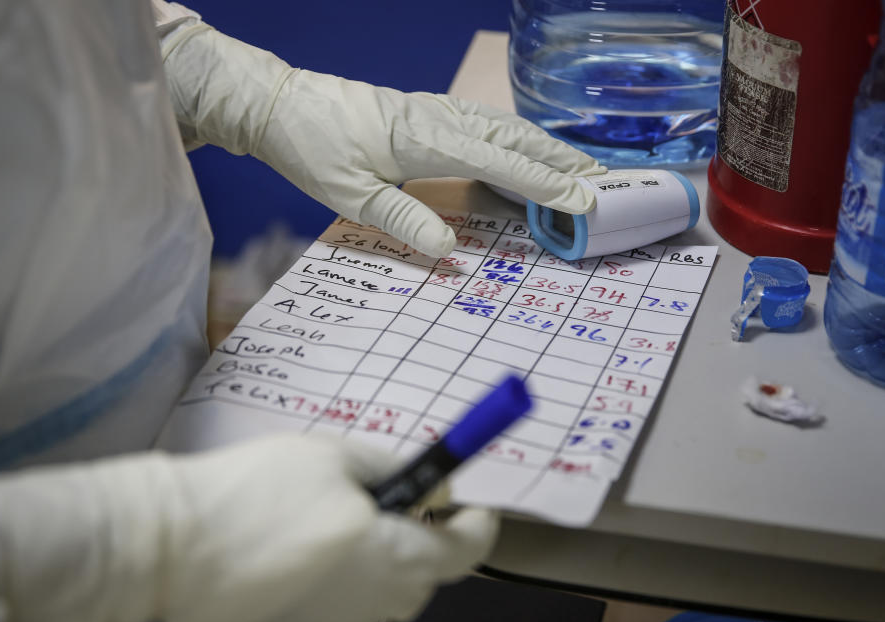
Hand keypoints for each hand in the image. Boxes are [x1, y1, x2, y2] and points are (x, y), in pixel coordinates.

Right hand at [0, 434, 497, 621]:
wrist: (174, 546)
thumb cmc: (259, 494)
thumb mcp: (334, 456)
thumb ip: (392, 469)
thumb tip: (428, 489)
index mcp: (396, 558)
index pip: (467, 552)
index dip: (476, 526)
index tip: (472, 507)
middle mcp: (377, 604)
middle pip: (423, 575)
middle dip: (419, 539)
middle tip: (388, 503)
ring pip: (381, 592)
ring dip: (376, 560)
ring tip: (331, 524)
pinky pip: (340, 607)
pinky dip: (337, 581)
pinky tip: (298, 553)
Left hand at [162, 25, 606, 256]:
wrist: (279, 104)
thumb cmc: (311, 148)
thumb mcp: (349, 195)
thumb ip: (403, 220)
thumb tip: (450, 252)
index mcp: (425, 138)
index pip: (502, 162)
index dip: (546, 184)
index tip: (586, 201)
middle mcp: (440, 119)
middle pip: (516, 138)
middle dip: (563, 164)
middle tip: (605, 187)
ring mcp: (436, 111)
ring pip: (506, 128)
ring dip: (546, 150)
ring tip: (580, 173)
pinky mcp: (428, 114)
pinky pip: (487, 127)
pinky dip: (520, 142)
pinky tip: (528, 155)